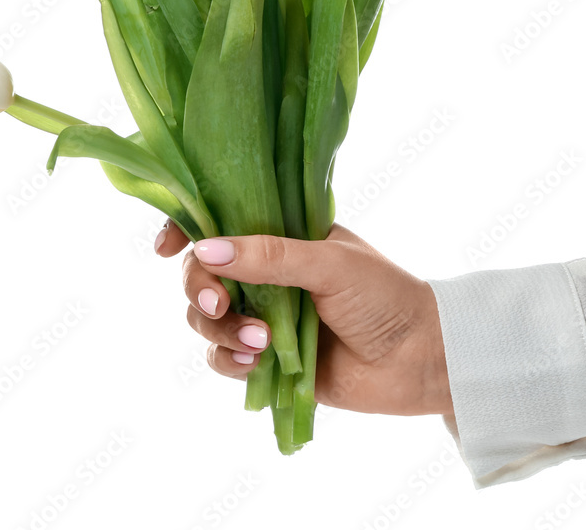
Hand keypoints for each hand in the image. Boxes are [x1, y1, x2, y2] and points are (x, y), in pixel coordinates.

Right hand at [154, 221, 451, 416]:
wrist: (420, 359)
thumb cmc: (384, 295)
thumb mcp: (329, 262)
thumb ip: (268, 256)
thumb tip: (205, 248)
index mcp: (281, 234)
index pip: (220, 221)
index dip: (185, 230)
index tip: (165, 249)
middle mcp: (266, 272)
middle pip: (201, 272)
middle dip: (200, 288)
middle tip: (220, 305)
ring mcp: (264, 315)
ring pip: (205, 318)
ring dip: (221, 329)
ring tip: (261, 343)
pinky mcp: (266, 359)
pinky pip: (222, 357)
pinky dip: (229, 360)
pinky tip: (257, 363)